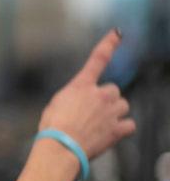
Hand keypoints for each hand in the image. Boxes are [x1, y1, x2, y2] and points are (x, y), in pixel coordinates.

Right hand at [39, 30, 135, 158]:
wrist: (60, 147)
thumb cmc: (52, 128)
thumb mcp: (56, 105)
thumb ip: (74, 98)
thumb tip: (83, 105)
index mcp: (81, 86)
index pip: (97, 59)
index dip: (108, 44)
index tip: (118, 32)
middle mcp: (100, 94)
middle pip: (113, 91)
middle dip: (106, 100)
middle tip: (91, 114)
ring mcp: (111, 111)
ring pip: (123, 106)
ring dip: (114, 113)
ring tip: (97, 126)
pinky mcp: (118, 128)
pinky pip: (129, 124)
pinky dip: (121, 129)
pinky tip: (109, 134)